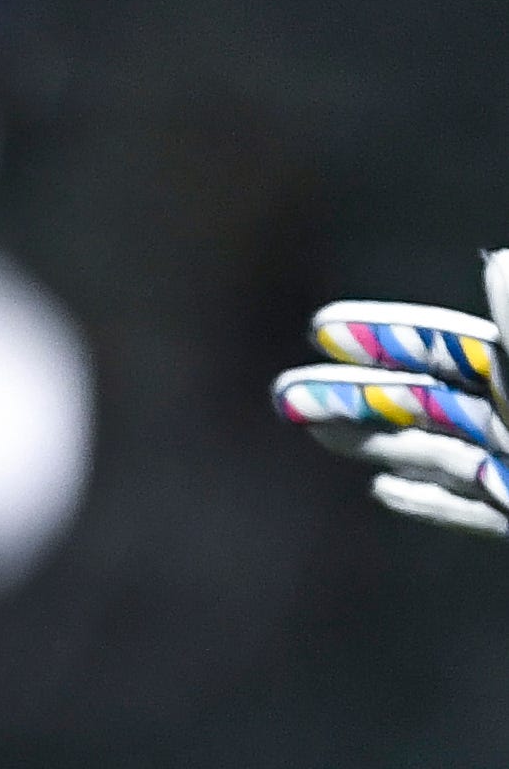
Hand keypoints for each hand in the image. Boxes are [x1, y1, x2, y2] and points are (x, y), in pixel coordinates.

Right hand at [273, 257, 508, 538]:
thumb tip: (499, 260)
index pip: (444, 351)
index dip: (385, 338)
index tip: (321, 328)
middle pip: (427, 403)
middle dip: (354, 395)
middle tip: (281, 393)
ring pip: (438, 453)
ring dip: (372, 442)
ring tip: (312, 432)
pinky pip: (474, 508)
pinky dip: (431, 499)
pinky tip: (384, 490)